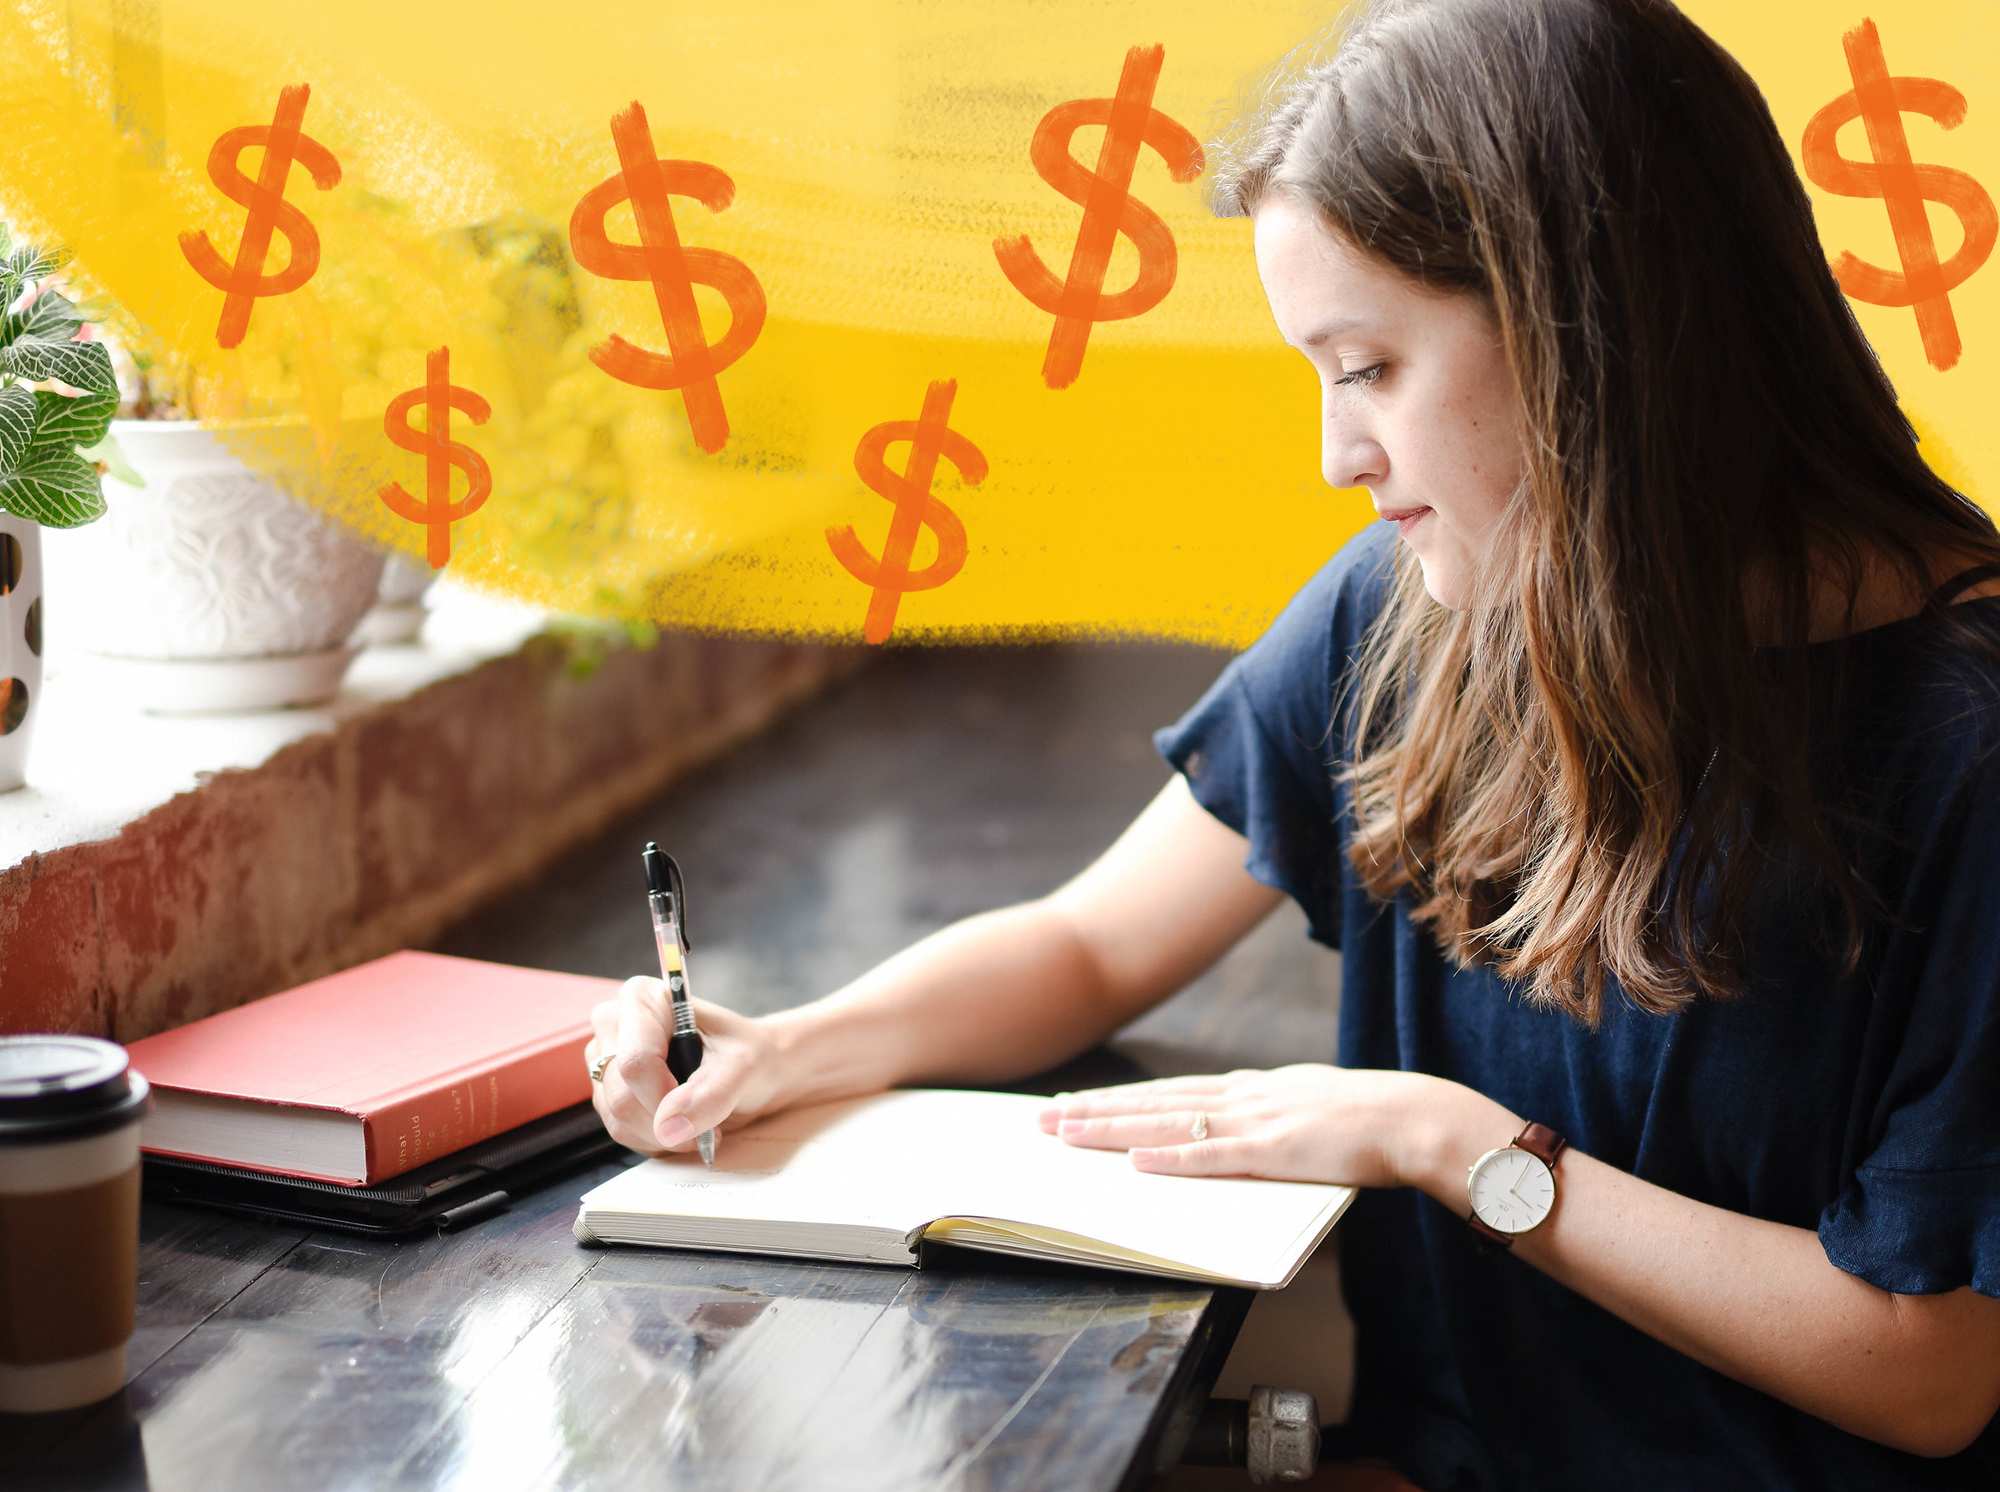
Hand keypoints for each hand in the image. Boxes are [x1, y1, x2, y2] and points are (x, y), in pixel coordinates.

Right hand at [586, 976, 788, 1156]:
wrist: (757, 1071)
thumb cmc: (750, 1055)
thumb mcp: (744, 1067)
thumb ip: (710, 1094)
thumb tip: (668, 1127)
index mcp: (643, 999)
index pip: (635, 1062)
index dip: (664, 1096)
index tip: (699, 1104)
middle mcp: (614, 1024)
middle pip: (622, 1095)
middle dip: (667, 1121)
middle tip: (708, 1119)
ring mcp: (606, 1060)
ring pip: (618, 1119)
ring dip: (664, 1134)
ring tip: (698, 1119)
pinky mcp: (607, 1092)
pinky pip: (621, 1131)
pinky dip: (656, 1138)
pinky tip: (681, 1123)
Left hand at [1035, 1063, 1450, 1187]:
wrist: (1413, 1117)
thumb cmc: (1368, 1121)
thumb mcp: (1306, 1107)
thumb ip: (1269, 1115)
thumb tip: (1240, 1128)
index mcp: (1251, 1088)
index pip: (1169, 1091)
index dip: (1119, 1099)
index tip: (1075, 1104)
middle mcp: (1243, 1097)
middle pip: (1153, 1102)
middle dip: (1095, 1111)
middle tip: (1043, 1119)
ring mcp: (1256, 1121)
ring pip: (1168, 1123)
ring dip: (1114, 1129)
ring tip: (1067, 1134)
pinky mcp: (1274, 1151)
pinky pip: (1212, 1157)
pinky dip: (1170, 1158)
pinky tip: (1135, 1160)